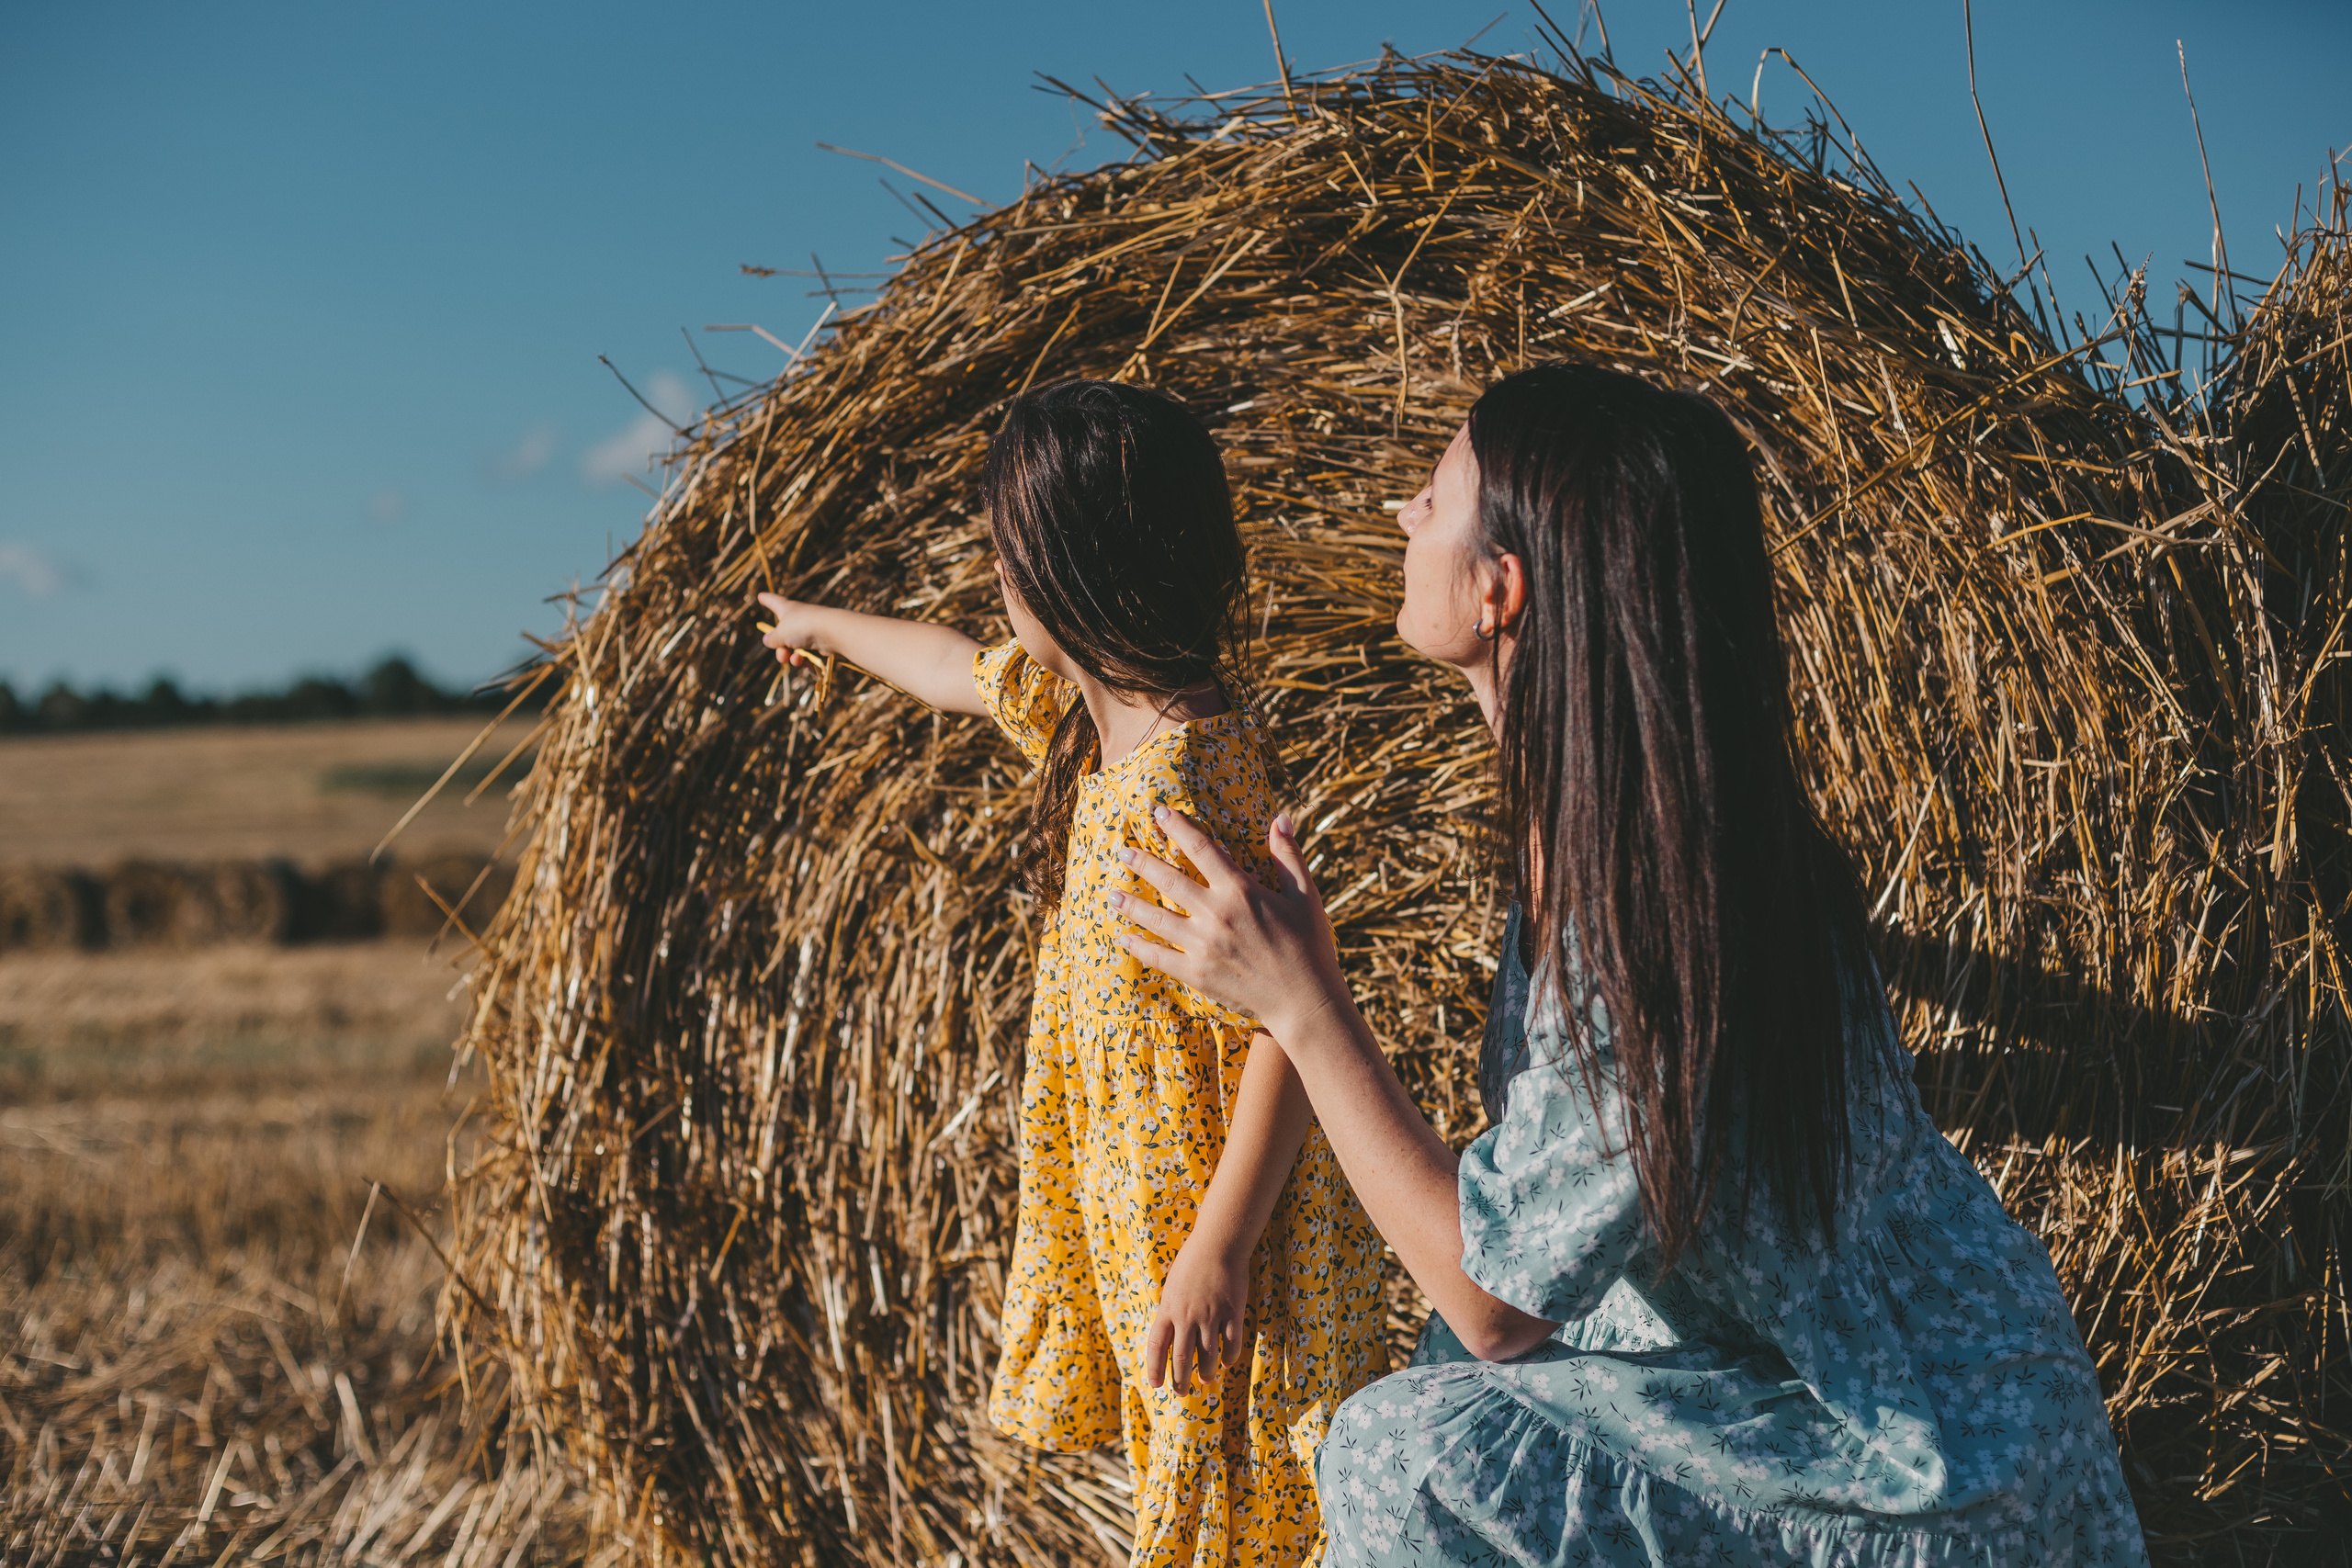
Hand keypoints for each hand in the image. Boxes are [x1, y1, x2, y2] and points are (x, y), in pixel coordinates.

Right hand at [754, 592, 825, 666]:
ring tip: (796, 660)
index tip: (761, 596)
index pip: (774, 602)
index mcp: (787, 609)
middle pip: (783, 636)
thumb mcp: (780, 633)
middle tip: (783, 656)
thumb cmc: (802, 627)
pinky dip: (805, 661)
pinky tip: (806, 664)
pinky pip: (808, 656)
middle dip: (781, 651)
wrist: (832, 632)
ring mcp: (810, 631)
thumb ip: (772, 638)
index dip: (767, 599)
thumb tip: (768, 640)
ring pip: (795, 649)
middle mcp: (799, 618)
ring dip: (793, 658)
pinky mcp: (821, 643)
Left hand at [1111, 807, 1347, 1039]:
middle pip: (1169, 880)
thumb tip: (1280, 817)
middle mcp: (1216, 913)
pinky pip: (1159, 956)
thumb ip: (1287, 855)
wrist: (1305, 1001)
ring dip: (1131, 903)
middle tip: (1122, 852)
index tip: (1158, 813)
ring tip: (1111, 893)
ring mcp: (1203, 945)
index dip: (1177, 827)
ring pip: (1156, 917)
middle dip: (1142, 862)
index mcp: (1241, 890)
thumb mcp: (1305, 895)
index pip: (1201, 848)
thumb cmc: (1310, 945)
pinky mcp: (1197, 973)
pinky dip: (1138, 946)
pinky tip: (1123, 937)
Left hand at [1144, 1235, 1247, 1393]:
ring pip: (1208, 1356)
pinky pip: (1231, 1343)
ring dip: (1206, 1372)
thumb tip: (1170, 1336)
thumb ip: (1170, 1311)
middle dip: (1180, 1380)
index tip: (1156, 1384)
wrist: (1218, 1243)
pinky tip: (1228, 1363)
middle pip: (1182, 1358)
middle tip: (1181, 1392)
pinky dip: (1229, 1357)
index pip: (1157, 1346)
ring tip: (1206, 1380)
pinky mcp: (1232, 1312)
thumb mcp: (1172, 1287)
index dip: (1155, 1368)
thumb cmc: (1192, 1262)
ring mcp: (1211, 1316)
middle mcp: (1187, 1316)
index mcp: (1168, 1309)